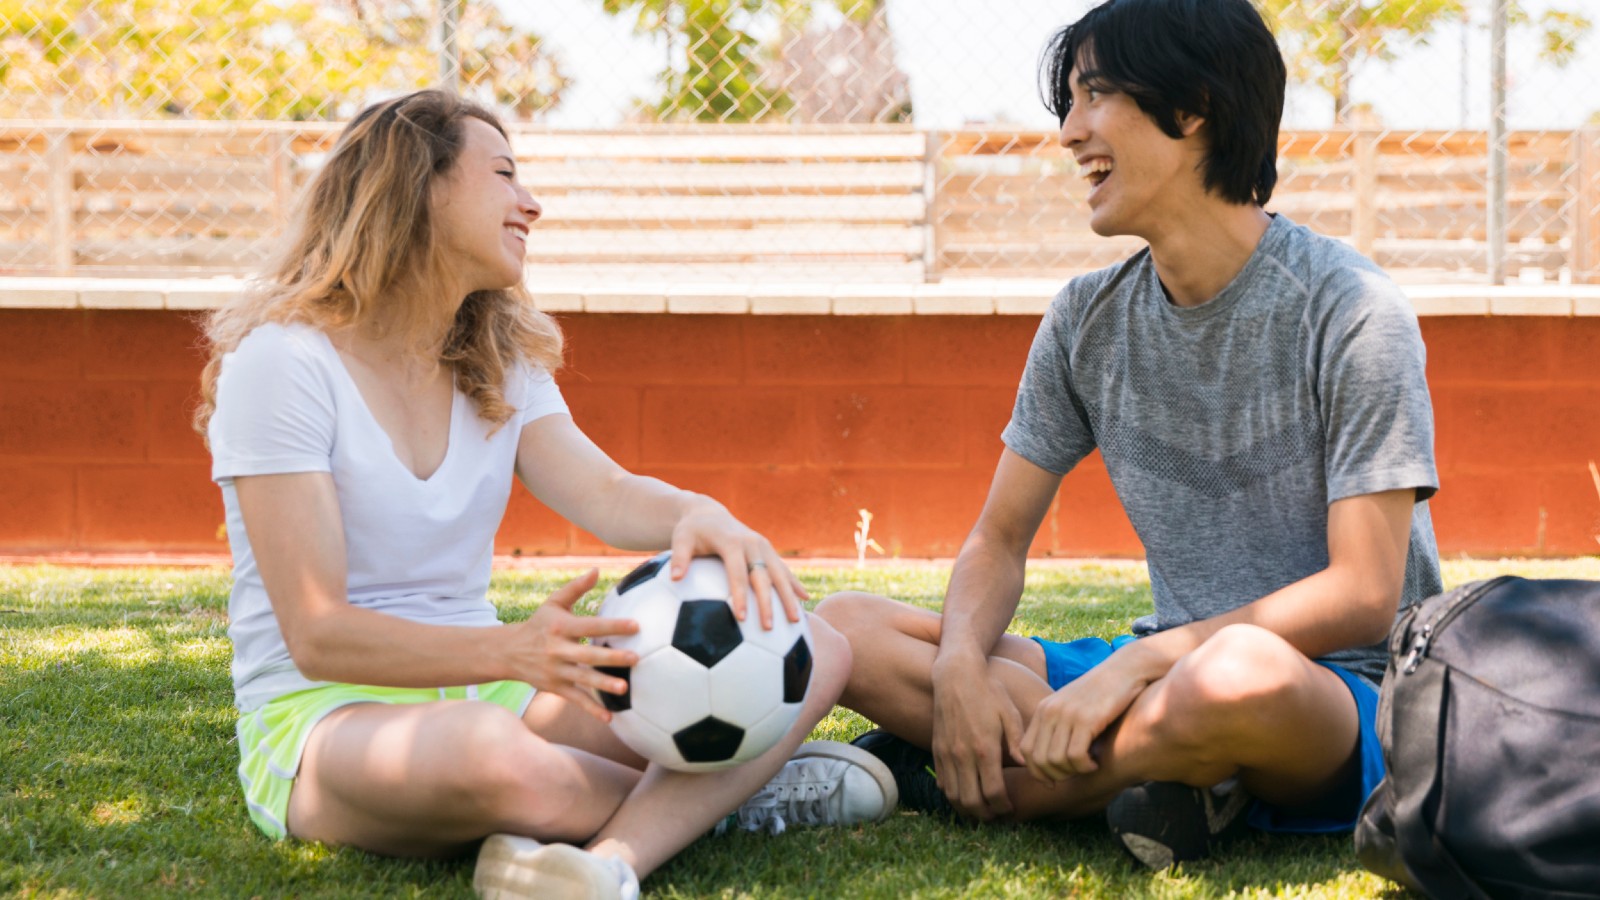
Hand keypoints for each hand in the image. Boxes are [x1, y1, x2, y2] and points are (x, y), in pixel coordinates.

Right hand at [507, 569, 639, 721]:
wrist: (509, 651)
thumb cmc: (540, 623)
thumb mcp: (554, 603)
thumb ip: (576, 588)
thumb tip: (597, 569)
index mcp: (560, 627)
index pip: (590, 626)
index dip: (612, 625)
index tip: (636, 625)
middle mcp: (557, 650)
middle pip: (588, 655)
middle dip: (612, 657)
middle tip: (636, 658)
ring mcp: (556, 671)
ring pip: (583, 680)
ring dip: (603, 685)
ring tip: (624, 689)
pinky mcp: (555, 688)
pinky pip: (576, 700)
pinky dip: (591, 710)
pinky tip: (610, 719)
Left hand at [668, 501, 807, 629]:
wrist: (708, 513)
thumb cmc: (691, 531)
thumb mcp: (680, 539)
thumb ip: (679, 558)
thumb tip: (674, 578)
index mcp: (732, 542)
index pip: (737, 572)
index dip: (739, 595)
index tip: (742, 619)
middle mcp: (752, 543)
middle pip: (763, 576)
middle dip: (768, 602)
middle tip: (770, 627)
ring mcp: (763, 546)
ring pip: (780, 573)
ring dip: (789, 596)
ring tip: (797, 620)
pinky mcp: (768, 550)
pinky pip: (784, 569)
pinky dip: (794, 584)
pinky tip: (805, 600)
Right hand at [930, 653, 1025, 819]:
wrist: (956, 676)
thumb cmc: (988, 692)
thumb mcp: (1010, 714)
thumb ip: (1018, 743)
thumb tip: (1029, 767)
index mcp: (985, 749)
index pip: (993, 793)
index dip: (1003, 807)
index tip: (1010, 808)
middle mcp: (963, 756)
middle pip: (972, 802)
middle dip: (986, 815)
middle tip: (996, 815)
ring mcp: (947, 754)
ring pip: (954, 796)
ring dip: (967, 809)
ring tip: (981, 810)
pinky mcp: (937, 750)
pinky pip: (942, 783)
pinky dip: (953, 795)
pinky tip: (965, 794)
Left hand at [1019, 653, 1148, 782]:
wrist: (1125, 670)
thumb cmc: (1102, 694)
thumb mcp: (1072, 708)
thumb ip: (1058, 729)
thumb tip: (1050, 766)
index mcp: (1043, 710)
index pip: (1024, 751)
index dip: (1038, 772)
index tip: (1055, 780)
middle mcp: (1050, 711)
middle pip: (1038, 760)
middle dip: (1056, 776)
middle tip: (1075, 773)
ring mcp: (1067, 714)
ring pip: (1056, 760)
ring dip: (1073, 772)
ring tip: (1088, 766)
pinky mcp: (1086, 718)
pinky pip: (1075, 756)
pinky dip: (1085, 767)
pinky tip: (1096, 762)